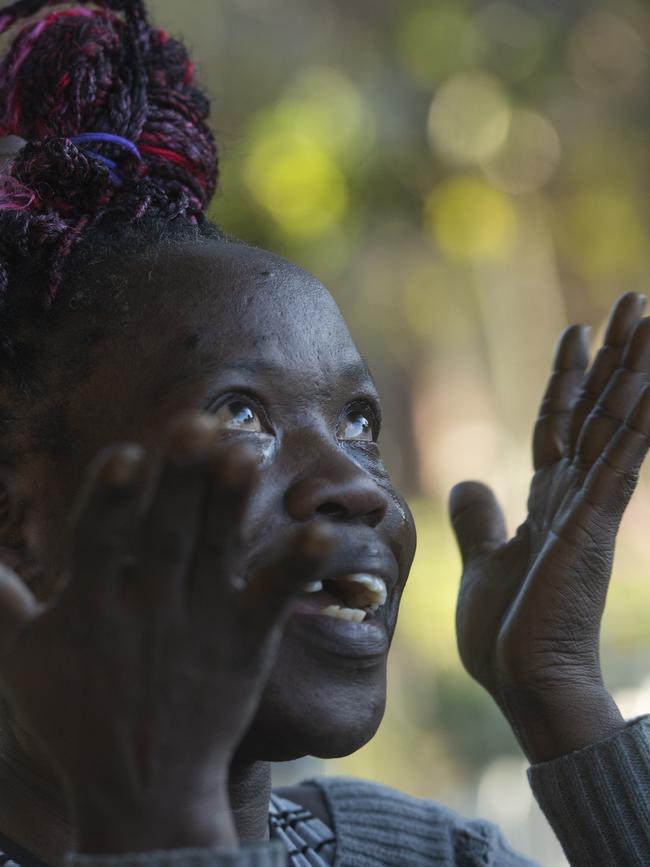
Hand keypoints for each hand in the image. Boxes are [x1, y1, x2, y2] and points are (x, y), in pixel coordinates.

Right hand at [0, 414, 331, 852]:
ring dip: (233, 502)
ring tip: (249, 451)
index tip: (124, 454)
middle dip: (181, 479)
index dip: (108, 500)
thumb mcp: (25, 662)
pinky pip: (274, 597)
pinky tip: (323, 533)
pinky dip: (298, 566)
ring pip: (218, 552)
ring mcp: (201, 625)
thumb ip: (2, 605)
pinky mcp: (245, 641)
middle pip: (166, 534)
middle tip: (199, 423)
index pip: (97, 544)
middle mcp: (148, 612)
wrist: (143, 792)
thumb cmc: (78, 718)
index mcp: (91, 609)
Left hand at [449, 292, 649, 762]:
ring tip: (647, 315)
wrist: (522, 685)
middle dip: (614, 355)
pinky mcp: (592, 526)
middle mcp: (575, 495)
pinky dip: (637, 419)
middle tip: (632, 301)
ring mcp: (589, 509)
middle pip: (597, 409)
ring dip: (634, 369)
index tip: (574, 332)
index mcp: (548, 501)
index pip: (560, 423)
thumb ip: (480, 520)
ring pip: (616, 423)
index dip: (567, 378)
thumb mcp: (479, 561)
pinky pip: (619, 460)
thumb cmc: (504, 634)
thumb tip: (469, 479)